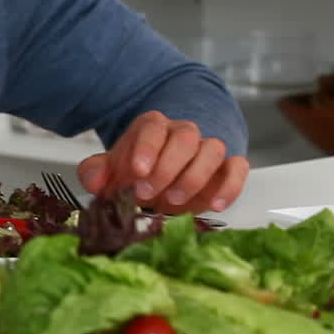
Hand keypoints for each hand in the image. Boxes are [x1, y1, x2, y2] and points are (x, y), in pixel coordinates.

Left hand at [76, 111, 249, 213]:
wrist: (158, 179)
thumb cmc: (134, 174)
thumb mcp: (109, 172)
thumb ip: (95, 172)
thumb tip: (95, 180)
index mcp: (152, 128)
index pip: (153, 128)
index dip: (147, 148)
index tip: (137, 170)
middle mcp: (182, 133)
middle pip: (185, 137)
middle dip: (167, 166)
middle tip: (147, 193)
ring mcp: (206, 150)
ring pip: (213, 149)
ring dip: (195, 177)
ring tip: (174, 202)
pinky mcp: (226, 169)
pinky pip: (238, 168)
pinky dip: (230, 185)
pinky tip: (215, 205)